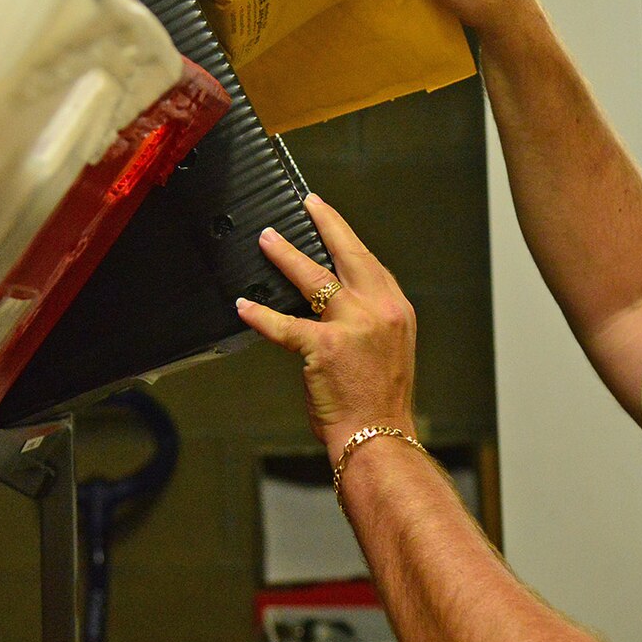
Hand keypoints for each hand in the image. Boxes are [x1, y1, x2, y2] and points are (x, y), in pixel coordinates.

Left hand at [236, 196, 417, 462]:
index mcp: (397, 312)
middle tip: (309, 204)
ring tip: (268, 239)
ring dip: (285, 255)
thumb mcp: (388, 352)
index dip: (347, 240)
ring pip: (314, 278)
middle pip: (349, 254)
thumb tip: (334, 303)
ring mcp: (353, 326)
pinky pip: (285, 324)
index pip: (370, 264)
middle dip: (326, 224)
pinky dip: (261, 315)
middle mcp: (379, 311)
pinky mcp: (324, 346)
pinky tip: (245, 306)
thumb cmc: (379, 403)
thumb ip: (369, 323)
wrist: (378, 437)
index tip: (331, 223)